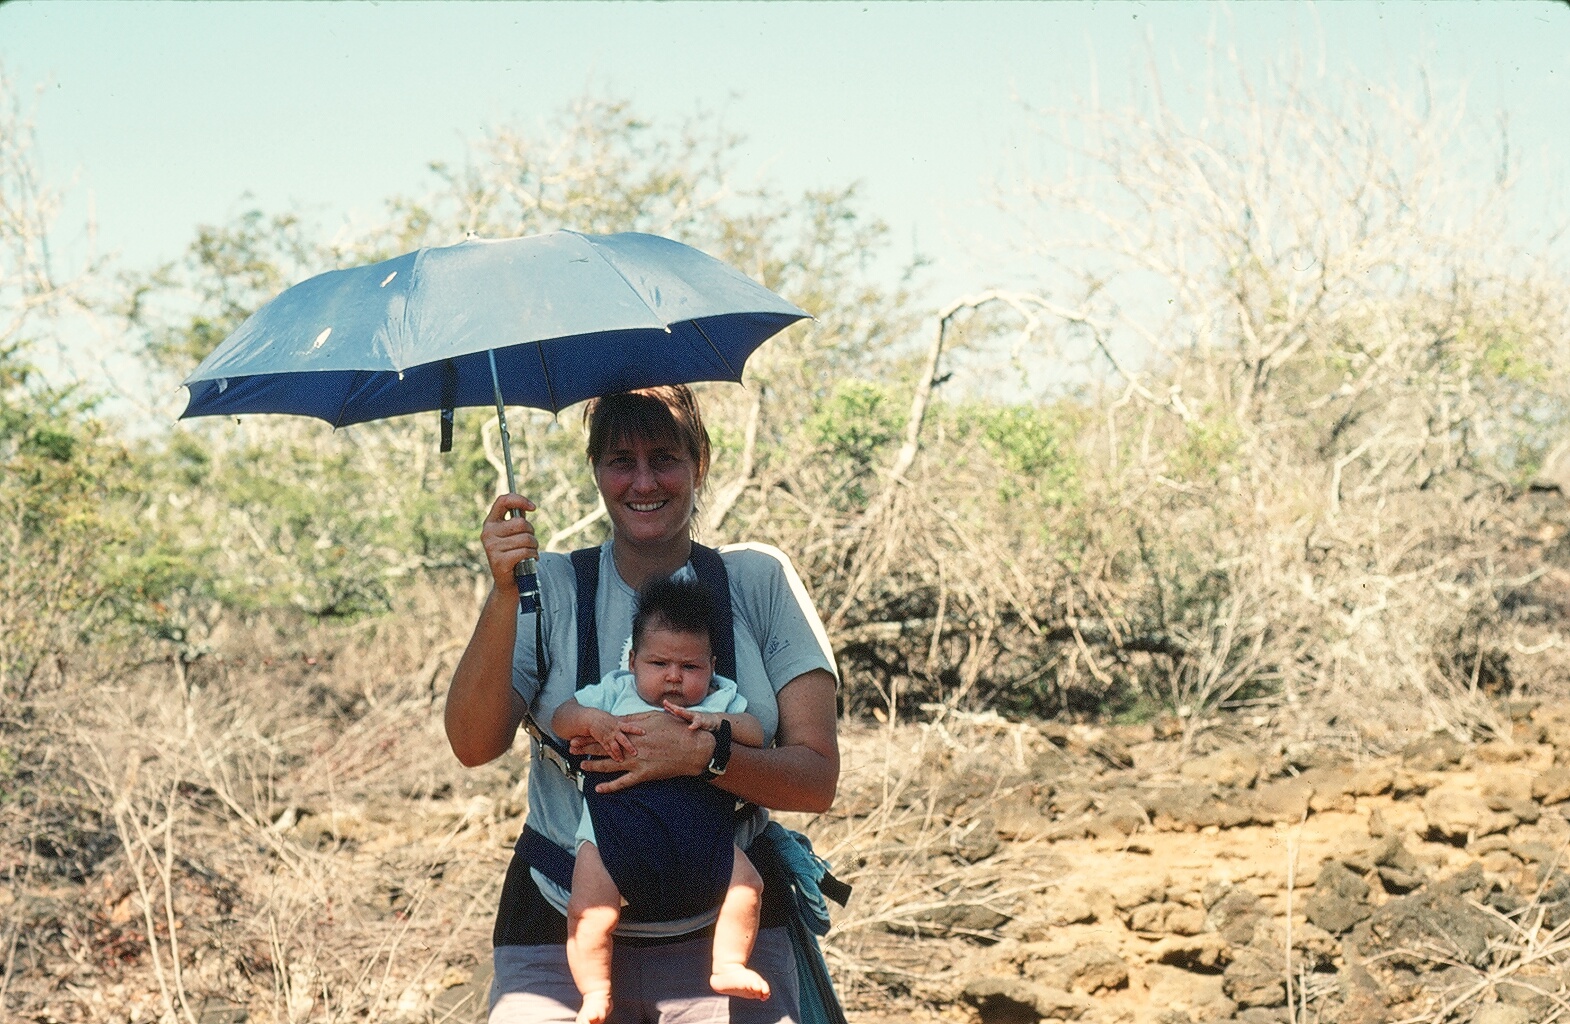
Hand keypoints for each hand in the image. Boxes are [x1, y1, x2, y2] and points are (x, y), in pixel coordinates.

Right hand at [481, 493, 537, 591]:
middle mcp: (487, 533)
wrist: (509, 584)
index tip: (533, 507)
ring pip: (526, 538)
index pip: (503, 501)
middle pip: (521, 523)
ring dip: (534, 547)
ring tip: (528, 554)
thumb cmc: (514, 556)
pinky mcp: (499, 561)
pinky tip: (528, 561)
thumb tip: (527, 506)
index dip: (520, 500)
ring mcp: (492, 547)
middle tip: (529, 544)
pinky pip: (525, 551)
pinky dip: (532, 556)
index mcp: (490, 523)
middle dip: (532, 533)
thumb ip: (517, 521)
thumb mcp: (514, 536)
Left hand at [579, 711, 709, 792]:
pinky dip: (610, 787)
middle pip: (604, 746)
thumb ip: (636, 718)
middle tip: (572, 747)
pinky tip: (598, 789)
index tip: (580, 733)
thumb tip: (620, 719)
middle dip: (586, 747)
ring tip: (580, 765)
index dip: (593, 733)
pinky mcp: (643, 775)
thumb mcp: (656, 716)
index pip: (608, 731)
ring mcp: (636, 761)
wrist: (692, 748)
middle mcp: (631, 746)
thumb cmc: (678, 729)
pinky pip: (622, 783)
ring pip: (608, 764)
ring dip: (593, 765)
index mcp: (634, 730)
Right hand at [588, 721, 637, 761]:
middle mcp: (614, 730)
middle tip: (635, 753)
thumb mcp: (615, 718)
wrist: (589, 718)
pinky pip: (608, 749)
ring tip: (626, 759)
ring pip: (616, 746)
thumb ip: (624, 722)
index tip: (644, 732)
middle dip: (630, 747)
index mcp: (618, 723)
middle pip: (623, 739)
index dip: (637, 729)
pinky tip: (617, 759)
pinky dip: (613, 754)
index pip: (629, 726)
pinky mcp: (602, 740)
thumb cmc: (603, 717)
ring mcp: (608, 736)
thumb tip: (636, 722)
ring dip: (620, 753)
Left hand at [663, 701, 721, 732]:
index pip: (677, 709)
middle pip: (680, 710)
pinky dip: (694, 725)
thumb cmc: (699, 720)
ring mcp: (696, 717)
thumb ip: (680, 716)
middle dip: (673, 707)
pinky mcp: (702, 722)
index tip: (664, 702)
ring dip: (682, 712)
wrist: (713, 720)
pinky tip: (690, 727)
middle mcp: (690, 714)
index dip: (670, 706)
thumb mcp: (689, 718)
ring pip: (688, 714)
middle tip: (665, 703)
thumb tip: (670, 713)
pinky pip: (698, 723)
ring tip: (676, 710)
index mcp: (686, 714)